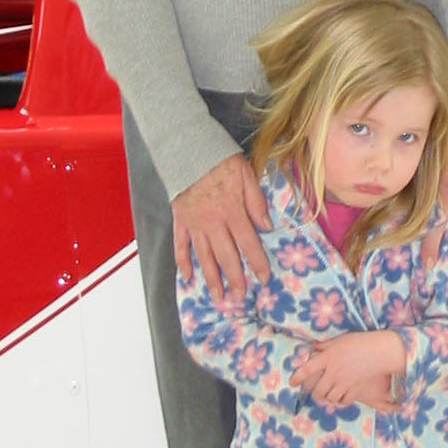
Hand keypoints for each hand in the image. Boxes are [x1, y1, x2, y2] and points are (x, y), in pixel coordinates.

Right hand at [172, 152, 270, 301]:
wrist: (187, 151)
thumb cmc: (219, 160)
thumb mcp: (246, 174)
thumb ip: (256, 201)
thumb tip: (267, 225)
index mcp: (232, 211)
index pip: (248, 243)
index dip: (257, 262)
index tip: (264, 278)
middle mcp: (213, 223)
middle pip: (226, 256)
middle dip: (235, 279)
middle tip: (240, 297)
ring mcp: (195, 225)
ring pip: (204, 257)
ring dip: (212, 278)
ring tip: (218, 296)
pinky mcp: (180, 222)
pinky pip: (181, 247)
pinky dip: (183, 263)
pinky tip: (188, 278)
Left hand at [290, 331, 404, 409]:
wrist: (380, 351)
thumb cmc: (359, 342)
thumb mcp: (339, 340)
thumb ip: (325, 346)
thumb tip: (313, 346)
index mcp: (328, 358)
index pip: (306, 370)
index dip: (297, 378)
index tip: (292, 383)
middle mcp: (334, 372)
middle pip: (317, 391)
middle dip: (314, 393)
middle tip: (316, 390)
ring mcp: (344, 383)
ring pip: (329, 398)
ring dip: (327, 397)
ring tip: (329, 393)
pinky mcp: (355, 389)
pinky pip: (344, 401)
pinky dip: (341, 400)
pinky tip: (341, 396)